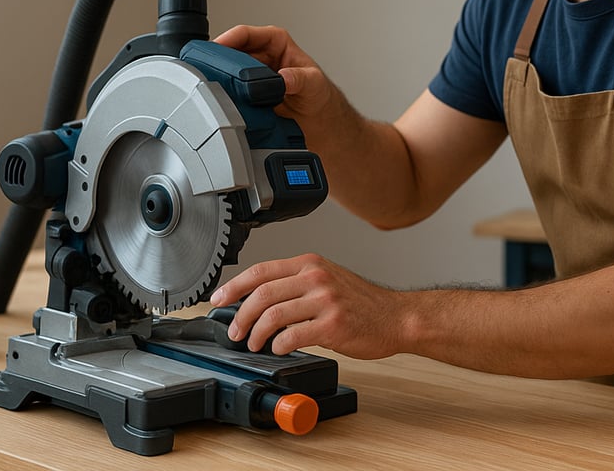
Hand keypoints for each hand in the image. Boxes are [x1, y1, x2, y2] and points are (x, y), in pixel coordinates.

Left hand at [209, 254, 401, 358]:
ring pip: (273, 316)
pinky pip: (292, 336)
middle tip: (235, 332)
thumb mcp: (327, 279)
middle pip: (261, 294)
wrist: (395, 317)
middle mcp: (316, 277)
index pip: (260, 271)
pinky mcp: (332, 325)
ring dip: (256, 334)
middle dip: (240, 316)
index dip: (233, 286)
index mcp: (310, 263)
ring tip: (254, 344)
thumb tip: (257, 300)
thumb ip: (296, 284)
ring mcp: (325, 300)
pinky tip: (279, 349)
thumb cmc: (361, 303)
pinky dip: (278, 346)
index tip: (218, 300)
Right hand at [213, 25, 334, 122]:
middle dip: (220, 59)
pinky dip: (225, 93)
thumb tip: (284, 78)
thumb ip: (298, 78)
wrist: (318, 119)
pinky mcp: (247, 92)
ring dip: (221, 77)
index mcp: (275, 42)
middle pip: (232, 51)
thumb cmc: (318, 93)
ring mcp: (252, 75)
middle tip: (210, 69)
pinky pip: (230, 90)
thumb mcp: (313, 82)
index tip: (218, 47)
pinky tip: (222, 99)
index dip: (229, 38)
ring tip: (215, 84)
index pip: (247, 34)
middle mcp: (261, 55)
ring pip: (228, 70)